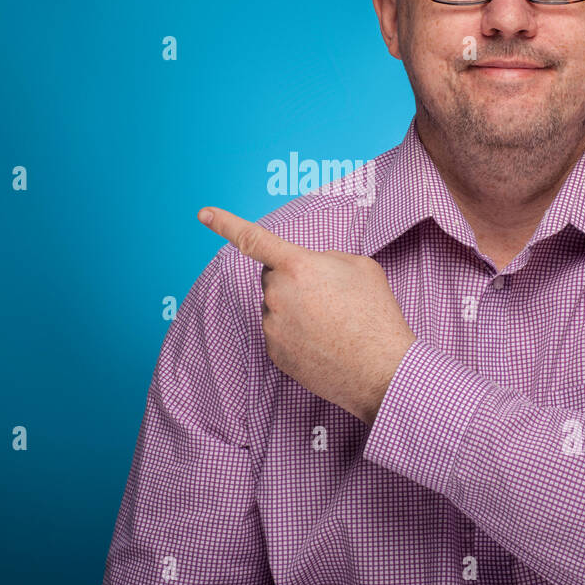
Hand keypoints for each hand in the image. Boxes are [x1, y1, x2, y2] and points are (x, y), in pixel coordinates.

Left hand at [197, 206, 415, 424]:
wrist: (380, 371)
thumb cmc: (375, 316)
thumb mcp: (360, 266)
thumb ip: (326, 258)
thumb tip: (311, 268)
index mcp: (297, 266)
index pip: (254, 239)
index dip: (226, 223)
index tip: (204, 214)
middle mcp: (277, 294)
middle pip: (273, 276)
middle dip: (293, 279)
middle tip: (329, 297)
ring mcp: (273, 326)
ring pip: (276, 306)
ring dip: (296, 308)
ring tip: (332, 323)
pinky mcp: (274, 352)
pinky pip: (279, 332)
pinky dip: (296, 333)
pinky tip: (323, 342)